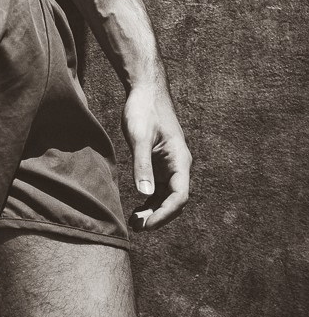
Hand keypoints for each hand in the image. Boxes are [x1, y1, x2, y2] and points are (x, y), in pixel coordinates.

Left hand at [121, 80, 191, 231]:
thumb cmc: (144, 110)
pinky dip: (150, 199)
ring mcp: (170, 165)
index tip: (148, 224)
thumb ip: (142, 164)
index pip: (179, 196)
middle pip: (175, 200)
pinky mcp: (160, 162)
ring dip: (154, 210)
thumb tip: (145, 194)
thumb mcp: (140, 137)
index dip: (165, 214)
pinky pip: (159, 187)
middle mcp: (179, 165)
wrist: (145, 90)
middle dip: (159, 216)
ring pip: (167, 196)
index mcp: (180, 160)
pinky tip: (138, 208)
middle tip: (137, 226)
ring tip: (135, 222)